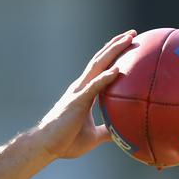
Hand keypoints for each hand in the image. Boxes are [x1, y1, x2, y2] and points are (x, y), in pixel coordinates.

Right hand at [36, 30, 135, 158]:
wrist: (45, 146)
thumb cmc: (66, 142)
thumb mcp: (94, 136)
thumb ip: (107, 131)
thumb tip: (124, 135)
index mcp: (84, 93)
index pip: (100, 68)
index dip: (113, 54)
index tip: (128, 44)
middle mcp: (81, 87)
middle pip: (100, 60)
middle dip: (116, 45)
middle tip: (132, 33)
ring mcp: (78, 92)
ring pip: (98, 66)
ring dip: (113, 51)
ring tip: (128, 39)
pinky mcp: (77, 101)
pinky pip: (93, 87)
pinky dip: (105, 77)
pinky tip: (117, 70)